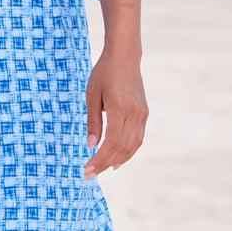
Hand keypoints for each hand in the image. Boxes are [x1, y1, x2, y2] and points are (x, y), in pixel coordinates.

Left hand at [83, 50, 147, 178]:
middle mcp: (135, 114)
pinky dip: (127, 151)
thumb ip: (93, 122)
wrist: (124, 56)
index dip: (100, 159)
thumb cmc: (103, 73)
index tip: (87, 170)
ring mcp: (142, 114)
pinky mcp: (144, 113)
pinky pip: (137, 138)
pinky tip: (117, 158)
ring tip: (102, 169)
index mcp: (121, 108)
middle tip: (90, 174)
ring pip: (132, 146)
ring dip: (118, 160)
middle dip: (106, 163)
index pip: (111, 143)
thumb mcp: (92, 95)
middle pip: (122, 148)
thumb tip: (91, 146)